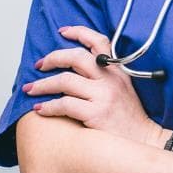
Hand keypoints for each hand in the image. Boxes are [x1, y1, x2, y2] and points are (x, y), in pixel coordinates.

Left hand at [23, 25, 161, 146]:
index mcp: (118, 71)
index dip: (79, 32)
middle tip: (39, 65)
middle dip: (52, 58)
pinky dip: (47, 106)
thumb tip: (75, 69)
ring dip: (42, 84)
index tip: (63, 31)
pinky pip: (63, 104)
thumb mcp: (123, 89)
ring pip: (65, 80)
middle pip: (76, 57)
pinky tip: (40, 109)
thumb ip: (105, 76)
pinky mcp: (95, 114)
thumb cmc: (129, 118)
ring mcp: (104, 96)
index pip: (100, 42)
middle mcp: (111, 79)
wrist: (142, 140)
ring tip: (30, 89)